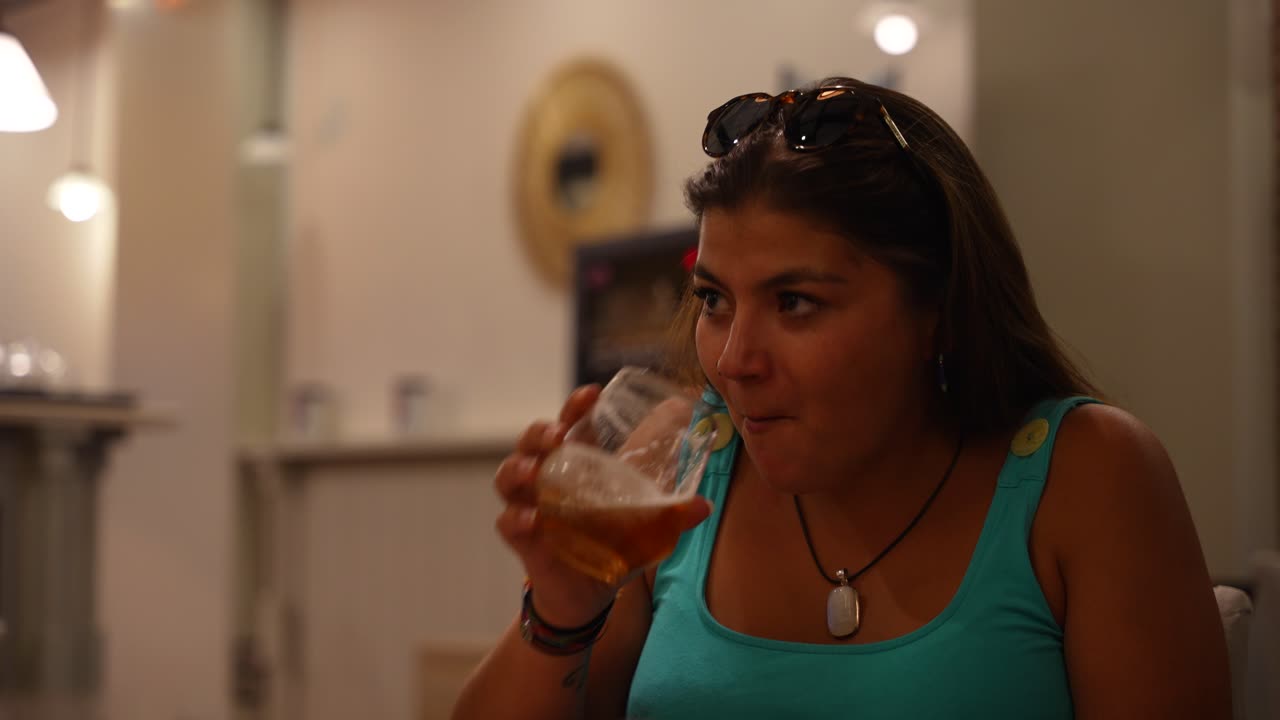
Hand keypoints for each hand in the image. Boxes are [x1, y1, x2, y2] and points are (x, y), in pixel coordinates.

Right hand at [494, 384, 711, 627]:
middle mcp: (548, 478)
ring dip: (518, 469)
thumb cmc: (612, 545)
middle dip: (540, 432)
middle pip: (531, 442)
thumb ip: (670, 515)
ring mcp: (531, 505)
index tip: (591, 394)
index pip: (570, 423)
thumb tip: (704, 506)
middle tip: (558, 435)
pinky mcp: (522, 539)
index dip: (575, 406)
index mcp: (578, 464)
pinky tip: (531, 519)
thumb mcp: (643, 529)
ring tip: (534, 472)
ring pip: (508, 476)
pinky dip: (515, 518)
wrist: (588, 594)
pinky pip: (507, 522)